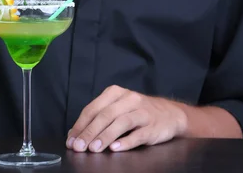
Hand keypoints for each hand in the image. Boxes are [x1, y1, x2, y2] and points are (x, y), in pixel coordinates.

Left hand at [66, 85, 187, 152]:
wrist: (171, 114)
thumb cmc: (138, 112)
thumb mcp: (118, 108)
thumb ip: (99, 117)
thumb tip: (76, 133)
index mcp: (115, 93)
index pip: (93, 108)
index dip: (81, 125)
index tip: (71, 140)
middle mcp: (128, 99)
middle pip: (105, 115)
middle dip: (89, 132)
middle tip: (79, 147)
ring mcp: (142, 112)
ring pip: (120, 123)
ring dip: (105, 136)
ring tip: (94, 149)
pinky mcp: (152, 126)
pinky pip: (137, 134)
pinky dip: (125, 141)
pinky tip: (115, 149)